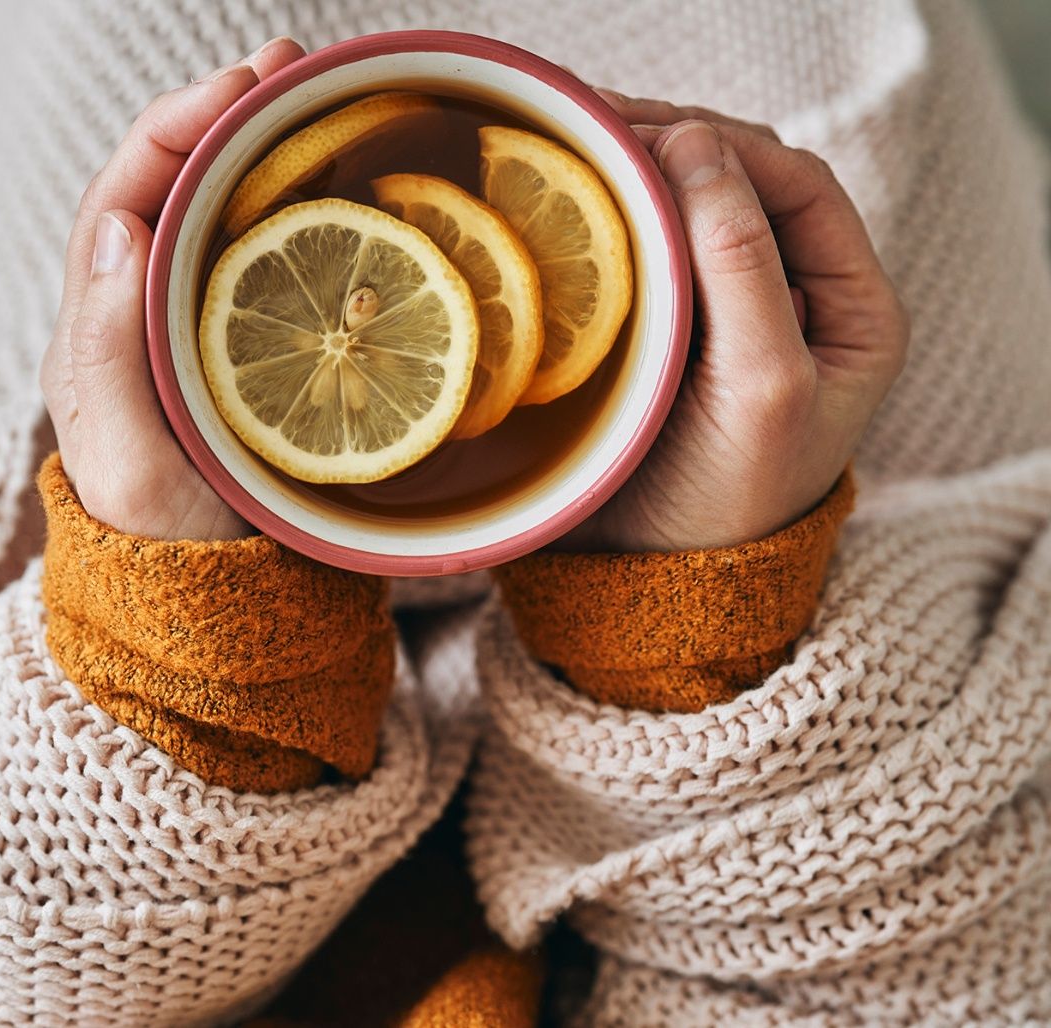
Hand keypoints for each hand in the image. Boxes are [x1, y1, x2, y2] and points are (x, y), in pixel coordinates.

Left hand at [40, 38, 306, 540]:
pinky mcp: (257, 350)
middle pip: (179, 186)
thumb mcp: (129, 461)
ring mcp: (206, 328)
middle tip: (295, 67)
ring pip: (229, 217)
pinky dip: (308, 214)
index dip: (179, 127)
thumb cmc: (169, 542)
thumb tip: (118, 224)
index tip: (242, 87)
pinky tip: (351, 190)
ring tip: (325, 102)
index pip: (128, 193)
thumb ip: (107, 353)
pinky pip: (275, 265)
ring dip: (273, 152)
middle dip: (231, 116)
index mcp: (102, 325)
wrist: (221, 602)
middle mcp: (148, 311)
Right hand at [560, 94, 908, 551]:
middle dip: (678, 146)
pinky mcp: (671, 333)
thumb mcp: (762, 386)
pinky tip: (576, 204)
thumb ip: (743, 268)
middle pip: (744, 187)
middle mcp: (796, 299)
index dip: (731, 149)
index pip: (799, 189)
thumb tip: (697, 148)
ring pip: (693, 213)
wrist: (658, 578)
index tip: (652, 135)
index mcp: (852, 308)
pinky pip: (650, 254)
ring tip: (579, 148)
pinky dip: (618, 221)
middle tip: (599, 125)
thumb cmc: (728, 501)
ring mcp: (728, 313)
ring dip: (642, 175)